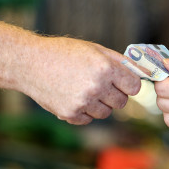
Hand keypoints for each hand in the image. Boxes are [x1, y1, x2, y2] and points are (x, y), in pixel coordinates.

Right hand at [22, 37, 140, 124]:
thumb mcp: (93, 49)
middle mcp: (96, 86)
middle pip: (122, 102)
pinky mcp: (70, 114)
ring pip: (106, 113)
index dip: (129, 84)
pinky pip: (88, 119)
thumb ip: (118, 61)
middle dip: (115, 95)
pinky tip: (73, 97)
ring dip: (100, 105)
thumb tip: (139, 72)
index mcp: (104, 68)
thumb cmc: (63, 52)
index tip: (122, 82)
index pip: (134, 87)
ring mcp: (82, 102)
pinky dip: (84, 112)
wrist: (29, 63)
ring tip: (85, 90)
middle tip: (102, 85)